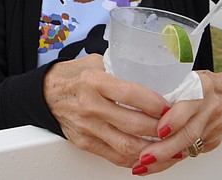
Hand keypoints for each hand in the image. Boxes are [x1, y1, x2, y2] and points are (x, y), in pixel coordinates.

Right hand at [42, 54, 169, 167]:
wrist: (46, 93)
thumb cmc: (74, 76)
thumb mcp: (96, 63)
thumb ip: (122, 69)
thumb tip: (155, 74)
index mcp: (94, 81)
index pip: (131, 93)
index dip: (155, 103)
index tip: (170, 105)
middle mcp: (90, 106)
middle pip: (134, 124)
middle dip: (161, 128)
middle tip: (175, 127)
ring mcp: (87, 127)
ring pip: (127, 145)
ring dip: (153, 148)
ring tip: (168, 145)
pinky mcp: (85, 142)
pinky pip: (115, 156)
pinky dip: (135, 158)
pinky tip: (148, 154)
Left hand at [132, 71, 221, 174]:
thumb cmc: (206, 84)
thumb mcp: (189, 77)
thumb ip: (170, 87)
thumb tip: (137, 96)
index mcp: (203, 89)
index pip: (190, 106)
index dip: (174, 119)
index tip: (159, 129)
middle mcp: (209, 111)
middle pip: (188, 134)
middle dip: (165, 148)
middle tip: (145, 156)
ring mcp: (212, 129)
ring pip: (187, 147)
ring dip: (164, 159)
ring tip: (142, 164)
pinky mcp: (211, 142)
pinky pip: (189, 153)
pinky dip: (169, 160)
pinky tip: (152, 166)